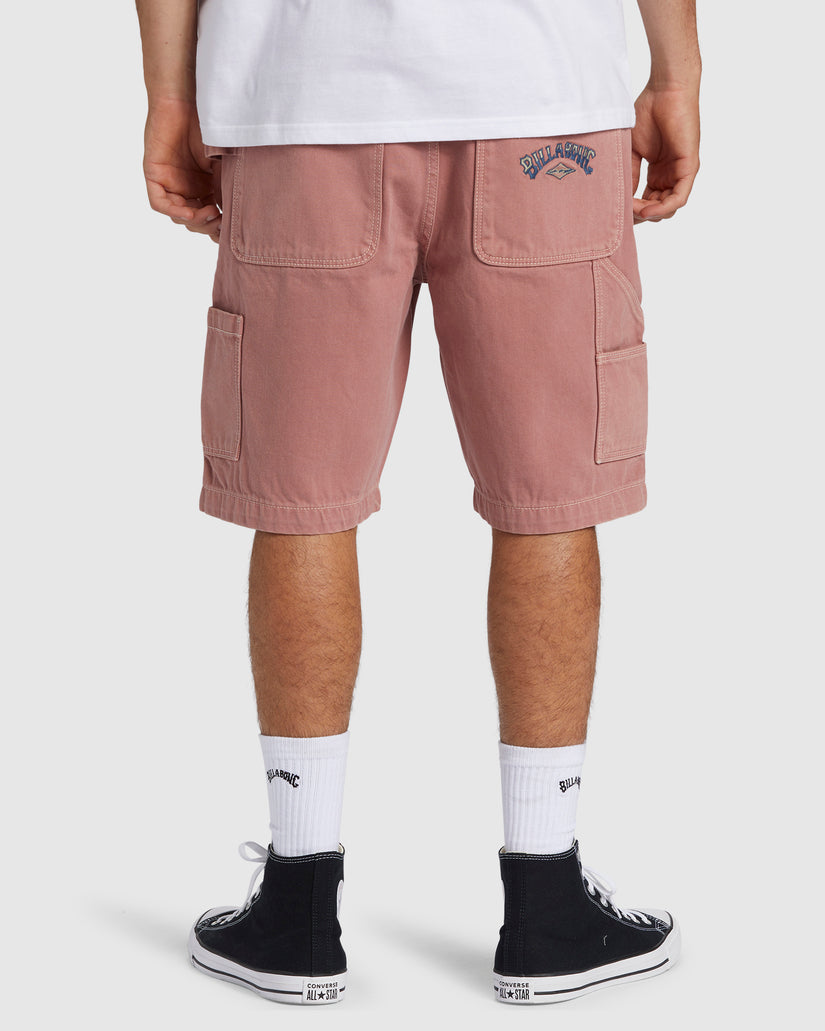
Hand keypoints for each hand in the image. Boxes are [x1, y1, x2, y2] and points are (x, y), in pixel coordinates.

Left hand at [142, 98, 221, 242]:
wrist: (187, 98)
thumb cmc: (210, 124)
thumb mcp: (225, 163)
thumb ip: (228, 188)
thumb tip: (239, 217)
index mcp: (204, 186)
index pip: (210, 218)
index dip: (219, 229)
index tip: (232, 232)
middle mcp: (186, 187)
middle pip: (194, 222)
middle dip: (208, 228)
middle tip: (221, 224)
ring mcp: (169, 182)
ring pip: (178, 216)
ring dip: (195, 221)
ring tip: (210, 214)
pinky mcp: (154, 173)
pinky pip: (159, 203)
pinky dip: (175, 212)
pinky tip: (191, 212)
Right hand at [631, 83, 699, 222]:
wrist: (665, 90)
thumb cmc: (649, 112)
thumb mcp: (632, 150)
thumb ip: (630, 174)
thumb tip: (623, 197)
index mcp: (659, 172)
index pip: (647, 202)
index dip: (633, 211)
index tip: (616, 211)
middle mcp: (670, 175)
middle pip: (657, 209)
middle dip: (639, 216)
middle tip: (622, 215)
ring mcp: (681, 172)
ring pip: (668, 208)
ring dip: (649, 214)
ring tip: (632, 211)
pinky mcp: (689, 167)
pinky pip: (678, 198)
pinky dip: (663, 208)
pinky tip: (646, 210)